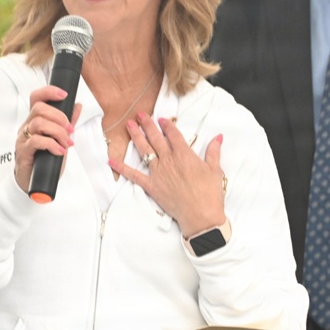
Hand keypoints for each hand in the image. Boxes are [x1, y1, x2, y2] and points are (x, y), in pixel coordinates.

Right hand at [14, 85, 81, 191]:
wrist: (34, 183)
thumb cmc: (45, 160)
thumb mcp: (60, 139)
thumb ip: (67, 123)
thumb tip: (77, 106)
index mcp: (35, 120)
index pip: (36, 98)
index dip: (49, 92)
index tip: (65, 95)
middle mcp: (27, 127)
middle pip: (39, 109)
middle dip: (59, 117)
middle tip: (70, 130)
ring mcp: (23, 139)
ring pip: (38, 123)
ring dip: (58, 132)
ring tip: (66, 143)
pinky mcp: (23, 152)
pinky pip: (36, 141)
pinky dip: (52, 144)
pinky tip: (60, 151)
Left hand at [110, 113, 225, 236]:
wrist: (201, 215)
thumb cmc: (210, 193)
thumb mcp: (215, 169)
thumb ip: (213, 151)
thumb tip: (218, 137)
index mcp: (184, 154)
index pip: (173, 134)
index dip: (167, 125)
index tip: (162, 119)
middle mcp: (169, 160)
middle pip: (156, 138)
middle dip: (147, 125)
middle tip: (140, 114)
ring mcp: (158, 173)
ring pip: (145, 150)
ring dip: (136, 136)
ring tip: (129, 125)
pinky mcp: (151, 186)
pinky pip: (134, 175)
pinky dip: (122, 168)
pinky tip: (111, 161)